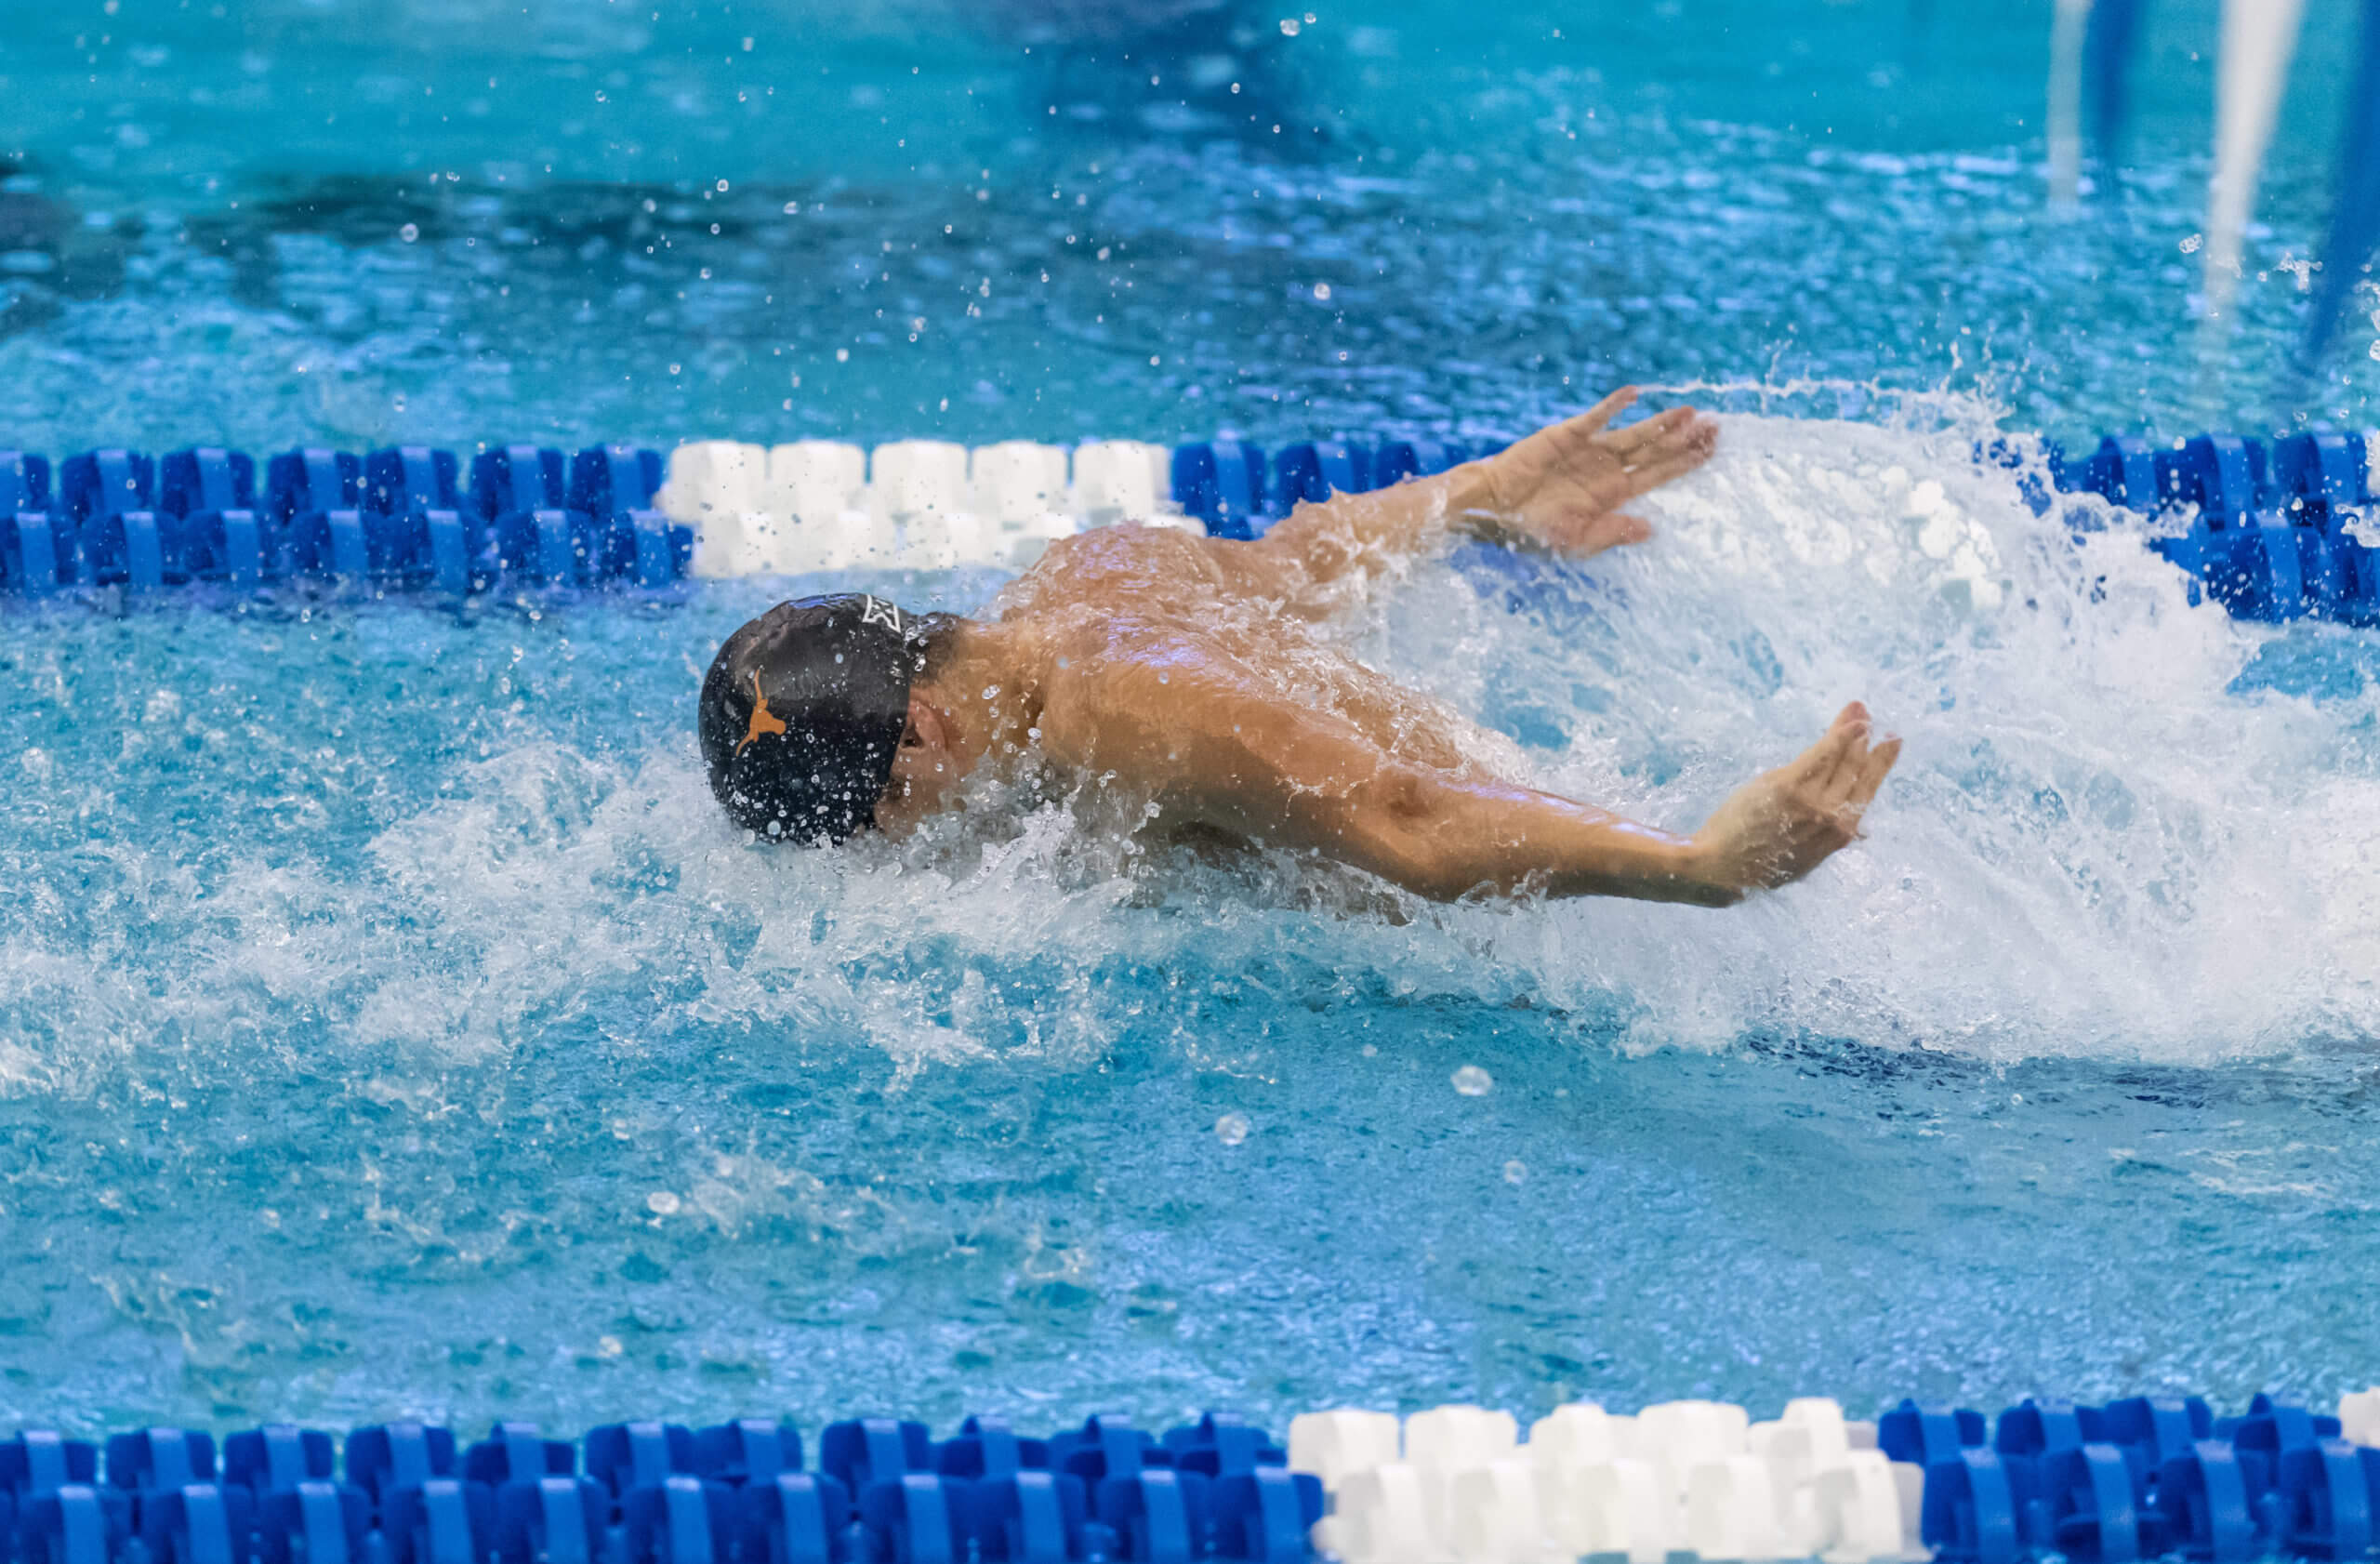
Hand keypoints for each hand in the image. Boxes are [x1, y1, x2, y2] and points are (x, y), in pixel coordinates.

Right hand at [1473, 386, 1717, 556]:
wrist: (1495, 509)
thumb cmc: (1533, 530)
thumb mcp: (1577, 540)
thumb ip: (1613, 532)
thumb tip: (1651, 530)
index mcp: (1615, 494)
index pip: (1660, 474)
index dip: (1687, 462)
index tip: (1714, 449)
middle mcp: (1609, 469)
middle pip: (1656, 452)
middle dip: (1686, 440)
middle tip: (1717, 427)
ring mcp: (1591, 450)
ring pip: (1635, 435)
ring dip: (1662, 424)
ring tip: (1691, 413)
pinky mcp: (1568, 435)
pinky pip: (1595, 418)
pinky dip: (1613, 406)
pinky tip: (1634, 394)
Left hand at [1686, 704, 1900, 902]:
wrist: (1723, 868)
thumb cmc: (1759, 863)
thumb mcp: (1806, 857)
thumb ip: (1829, 837)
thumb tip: (1858, 831)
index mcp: (1840, 835)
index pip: (1866, 791)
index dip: (1880, 765)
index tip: (1890, 745)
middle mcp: (1833, 817)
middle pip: (1858, 771)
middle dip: (1870, 744)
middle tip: (1876, 722)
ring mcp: (1813, 801)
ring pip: (1842, 759)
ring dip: (1855, 732)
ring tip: (1861, 712)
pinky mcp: (1790, 787)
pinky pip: (1821, 755)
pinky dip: (1838, 736)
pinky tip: (1849, 721)